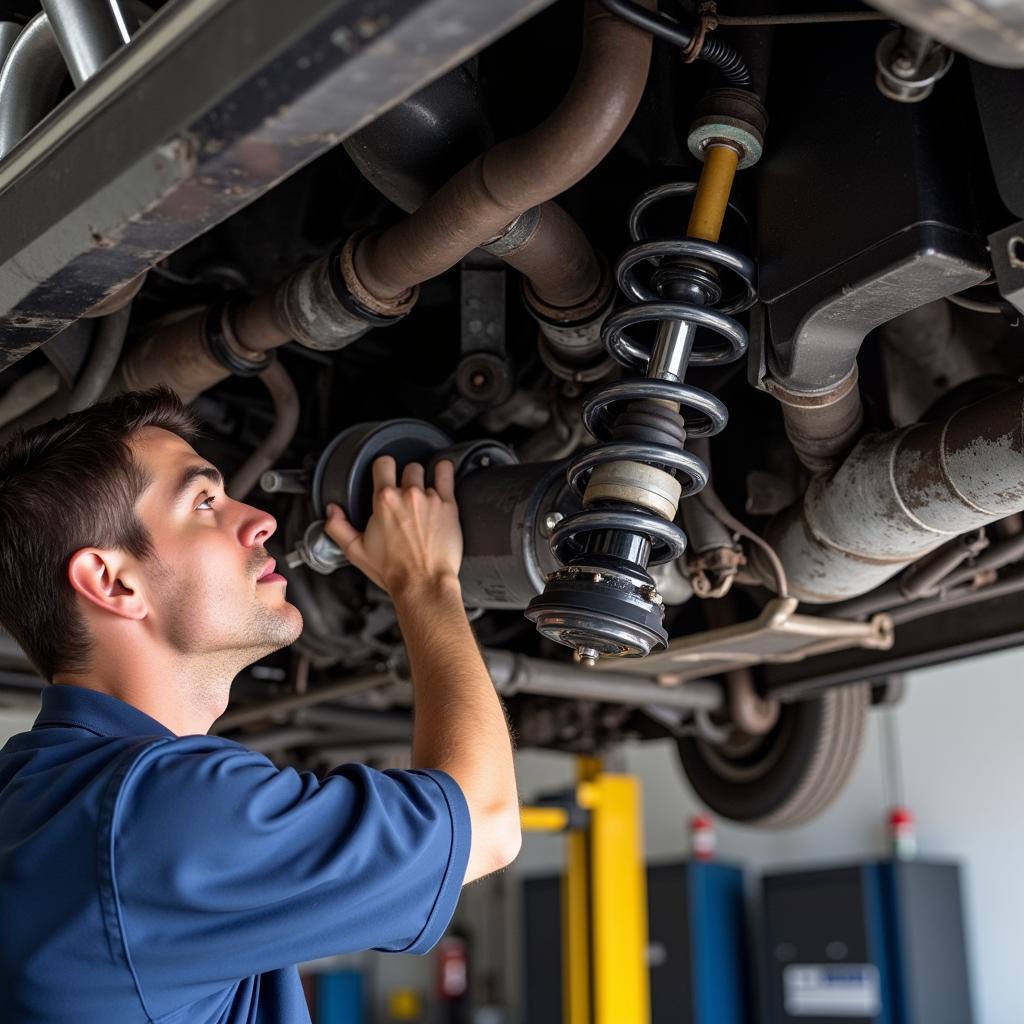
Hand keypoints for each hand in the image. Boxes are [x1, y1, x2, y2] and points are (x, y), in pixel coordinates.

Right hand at [324, 456, 462, 597]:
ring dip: (422, 481)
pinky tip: (441, 472)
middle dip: (405, 478)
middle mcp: (408, 495)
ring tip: (423, 494)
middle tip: (405, 495)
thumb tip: (331, 510)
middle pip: (407, 468)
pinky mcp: (449, 506)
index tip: (386, 475)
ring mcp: (430, 498)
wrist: (423, 583)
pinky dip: (443, 471)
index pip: (383, 464)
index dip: (384, 468)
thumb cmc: (392, 570)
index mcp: (383, 500)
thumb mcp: (356, 551)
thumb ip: (338, 527)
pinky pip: (446, 475)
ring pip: (425, 472)